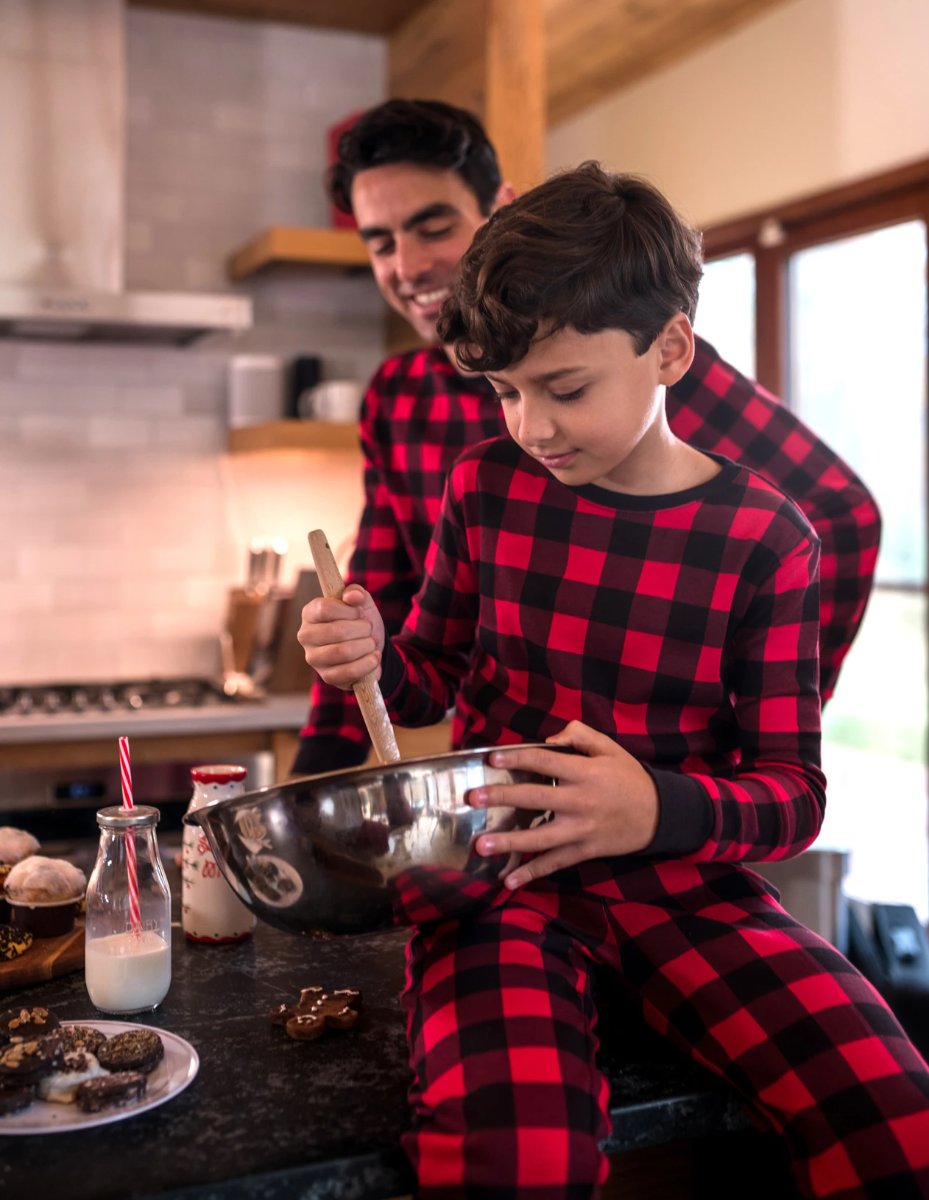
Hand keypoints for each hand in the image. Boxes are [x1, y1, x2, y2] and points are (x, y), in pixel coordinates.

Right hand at [297, 585, 384, 689]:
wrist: (370, 647)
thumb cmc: (360, 621)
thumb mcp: (361, 602)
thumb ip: (357, 593)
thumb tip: (352, 596)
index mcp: (310, 613)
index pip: (325, 608)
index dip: (348, 610)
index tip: (358, 613)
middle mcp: (306, 636)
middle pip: (337, 631)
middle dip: (362, 629)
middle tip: (369, 629)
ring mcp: (314, 658)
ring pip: (344, 652)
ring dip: (366, 646)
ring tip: (371, 643)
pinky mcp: (327, 677)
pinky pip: (349, 672)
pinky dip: (368, 664)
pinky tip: (373, 657)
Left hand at [467, 721, 658, 887]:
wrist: (660, 815)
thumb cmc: (630, 778)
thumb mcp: (610, 748)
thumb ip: (580, 736)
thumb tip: (549, 738)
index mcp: (585, 773)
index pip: (545, 763)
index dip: (518, 759)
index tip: (491, 759)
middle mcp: (580, 801)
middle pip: (536, 798)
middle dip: (503, 797)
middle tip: (473, 797)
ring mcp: (581, 830)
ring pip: (541, 837)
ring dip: (509, 842)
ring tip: (481, 844)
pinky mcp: (584, 850)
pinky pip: (555, 862)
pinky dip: (532, 872)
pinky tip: (508, 880)